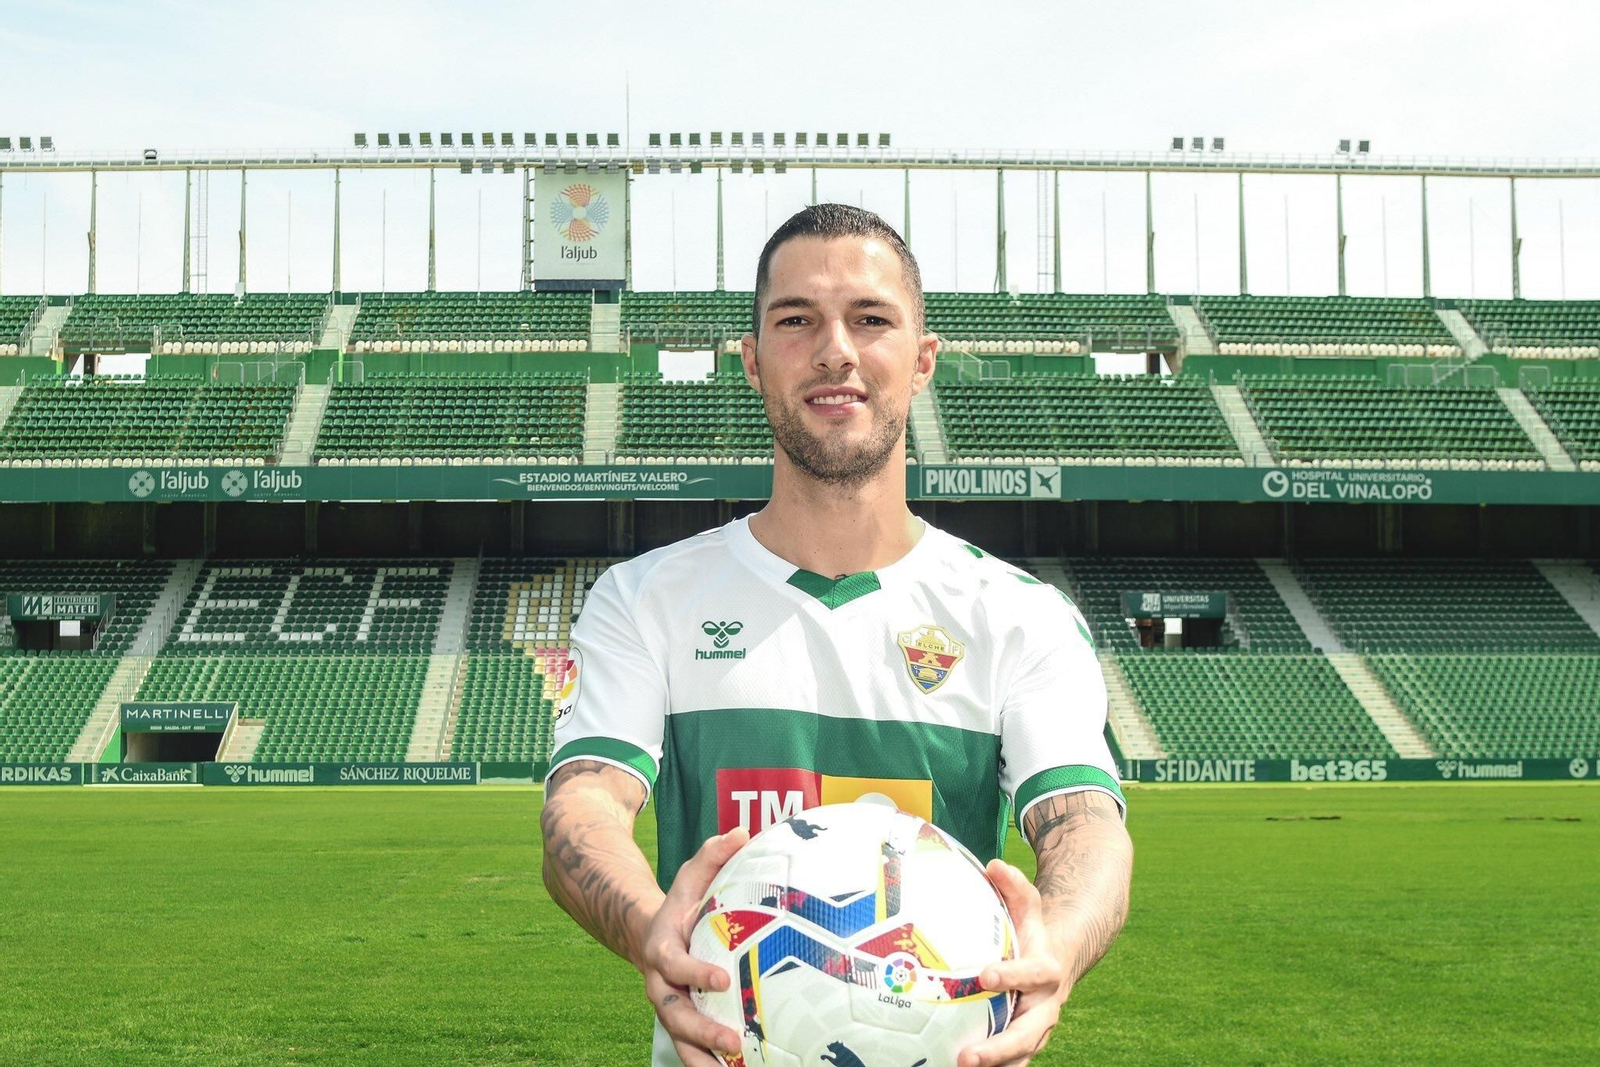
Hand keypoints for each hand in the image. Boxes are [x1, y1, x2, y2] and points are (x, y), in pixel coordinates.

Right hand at [638, 826, 750, 1065]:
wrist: (651, 934)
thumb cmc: (683, 905)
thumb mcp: (692, 877)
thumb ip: (712, 856)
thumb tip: (740, 832)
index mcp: (661, 949)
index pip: (674, 965)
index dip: (695, 974)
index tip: (722, 980)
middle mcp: (659, 984)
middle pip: (674, 1013)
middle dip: (701, 1030)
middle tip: (732, 1040)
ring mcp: (668, 1006)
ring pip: (679, 1039)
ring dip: (702, 1058)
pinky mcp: (681, 1023)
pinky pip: (691, 1049)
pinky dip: (708, 1064)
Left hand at [958, 859, 1067, 1066]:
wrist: (1060, 959)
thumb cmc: (1033, 930)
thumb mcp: (1029, 905)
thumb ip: (1014, 887)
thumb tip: (994, 864)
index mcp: (1046, 970)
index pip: (1030, 974)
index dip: (1011, 976)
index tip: (984, 975)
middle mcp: (1045, 1007)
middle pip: (1028, 1034)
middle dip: (1000, 1048)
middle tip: (967, 1056)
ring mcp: (1036, 1029)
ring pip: (1020, 1056)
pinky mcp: (1025, 1043)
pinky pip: (1010, 1062)